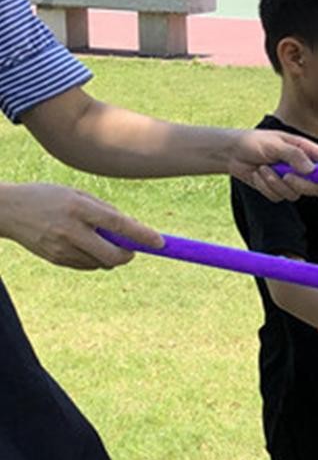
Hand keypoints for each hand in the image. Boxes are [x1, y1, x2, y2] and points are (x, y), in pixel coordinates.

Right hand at [0, 183, 161, 270]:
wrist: (7, 210)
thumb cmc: (48, 197)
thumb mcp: (77, 194)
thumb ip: (105, 211)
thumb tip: (133, 229)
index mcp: (79, 208)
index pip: (118, 225)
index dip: (142, 235)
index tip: (160, 242)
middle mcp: (71, 230)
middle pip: (112, 255)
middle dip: (128, 256)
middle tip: (131, 250)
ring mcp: (61, 248)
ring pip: (101, 263)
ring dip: (109, 256)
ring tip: (96, 239)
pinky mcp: (56, 259)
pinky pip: (86, 265)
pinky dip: (93, 258)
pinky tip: (81, 244)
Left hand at [227, 131, 317, 201]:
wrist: (231, 153)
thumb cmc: (254, 142)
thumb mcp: (275, 144)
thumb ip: (294, 156)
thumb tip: (311, 170)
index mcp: (307, 152)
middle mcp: (303, 168)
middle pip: (317, 186)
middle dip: (302, 184)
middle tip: (286, 176)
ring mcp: (291, 180)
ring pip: (296, 194)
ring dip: (276, 183)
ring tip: (263, 169)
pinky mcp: (279, 190)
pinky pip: (279, 197)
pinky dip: (267, 187)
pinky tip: (259, 175)